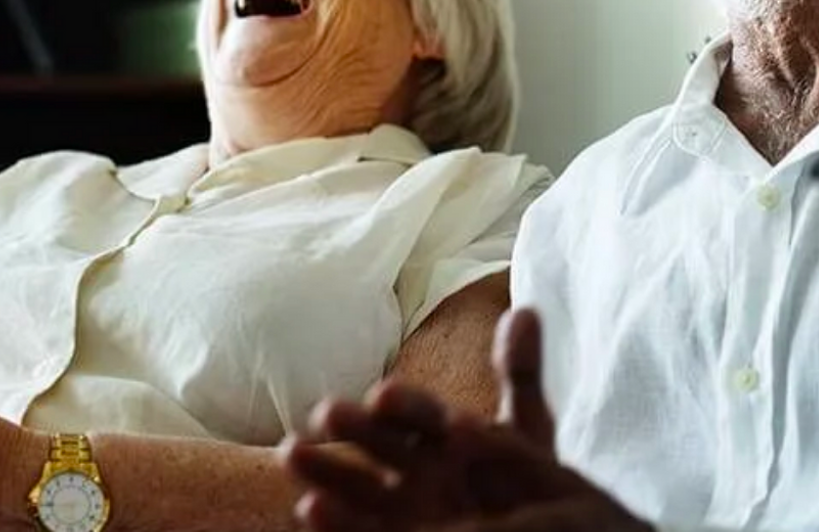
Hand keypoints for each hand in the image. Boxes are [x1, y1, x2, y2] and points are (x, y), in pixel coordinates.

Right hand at [281, 308, 646, 531]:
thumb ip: (520, 375)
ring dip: (325, 469)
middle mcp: (415, 463)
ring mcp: (398, 503)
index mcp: (445, 429)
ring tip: (291, 452)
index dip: (407, 405)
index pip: (424, 411)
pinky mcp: (387, 531)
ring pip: (356, 484)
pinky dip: (336, 521)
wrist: (521, 518)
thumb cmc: (521, 476)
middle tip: (326, 411)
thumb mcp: (527, 428)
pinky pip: (360, 527)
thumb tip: (526, 309)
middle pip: (381, 441)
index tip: (384, 394)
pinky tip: (305, 507)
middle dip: (356, 428)